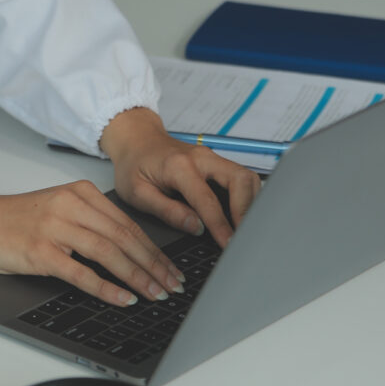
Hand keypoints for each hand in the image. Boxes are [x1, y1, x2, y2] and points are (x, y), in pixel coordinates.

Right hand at [0, 182, 185, 306]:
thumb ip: (91, 224)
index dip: (154, 250)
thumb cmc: (16, 221)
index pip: (128, 225)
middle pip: (124, 238)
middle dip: (154, 266)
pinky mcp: (40, 251)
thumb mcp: (59, 211)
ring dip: (138, 277)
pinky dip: (107, 288)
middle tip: (172, 285)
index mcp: (81, 193)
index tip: (171, 269)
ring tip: (156, 294)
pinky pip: (82, 273)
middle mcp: (71, 206)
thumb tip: (130, 254)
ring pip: (109, 253)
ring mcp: (55, 228)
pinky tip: (124, 299)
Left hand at [100, 107, 261, 247]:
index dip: (221, 226)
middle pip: (241, 179)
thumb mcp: (137, 193)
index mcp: (179, 166)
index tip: (229, 245)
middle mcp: (201, 158)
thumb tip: (195, 228)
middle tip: (244, 237)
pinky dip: (246, 197)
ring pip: (246, 177)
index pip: (208, 200)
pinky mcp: (216, 163)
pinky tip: (240, 215)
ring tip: (245, 229)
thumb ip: (167, 211)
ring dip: (251, 203)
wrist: (136, 140)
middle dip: (247, 210)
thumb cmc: (133, 166)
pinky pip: (240, 178)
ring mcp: (212, 158)